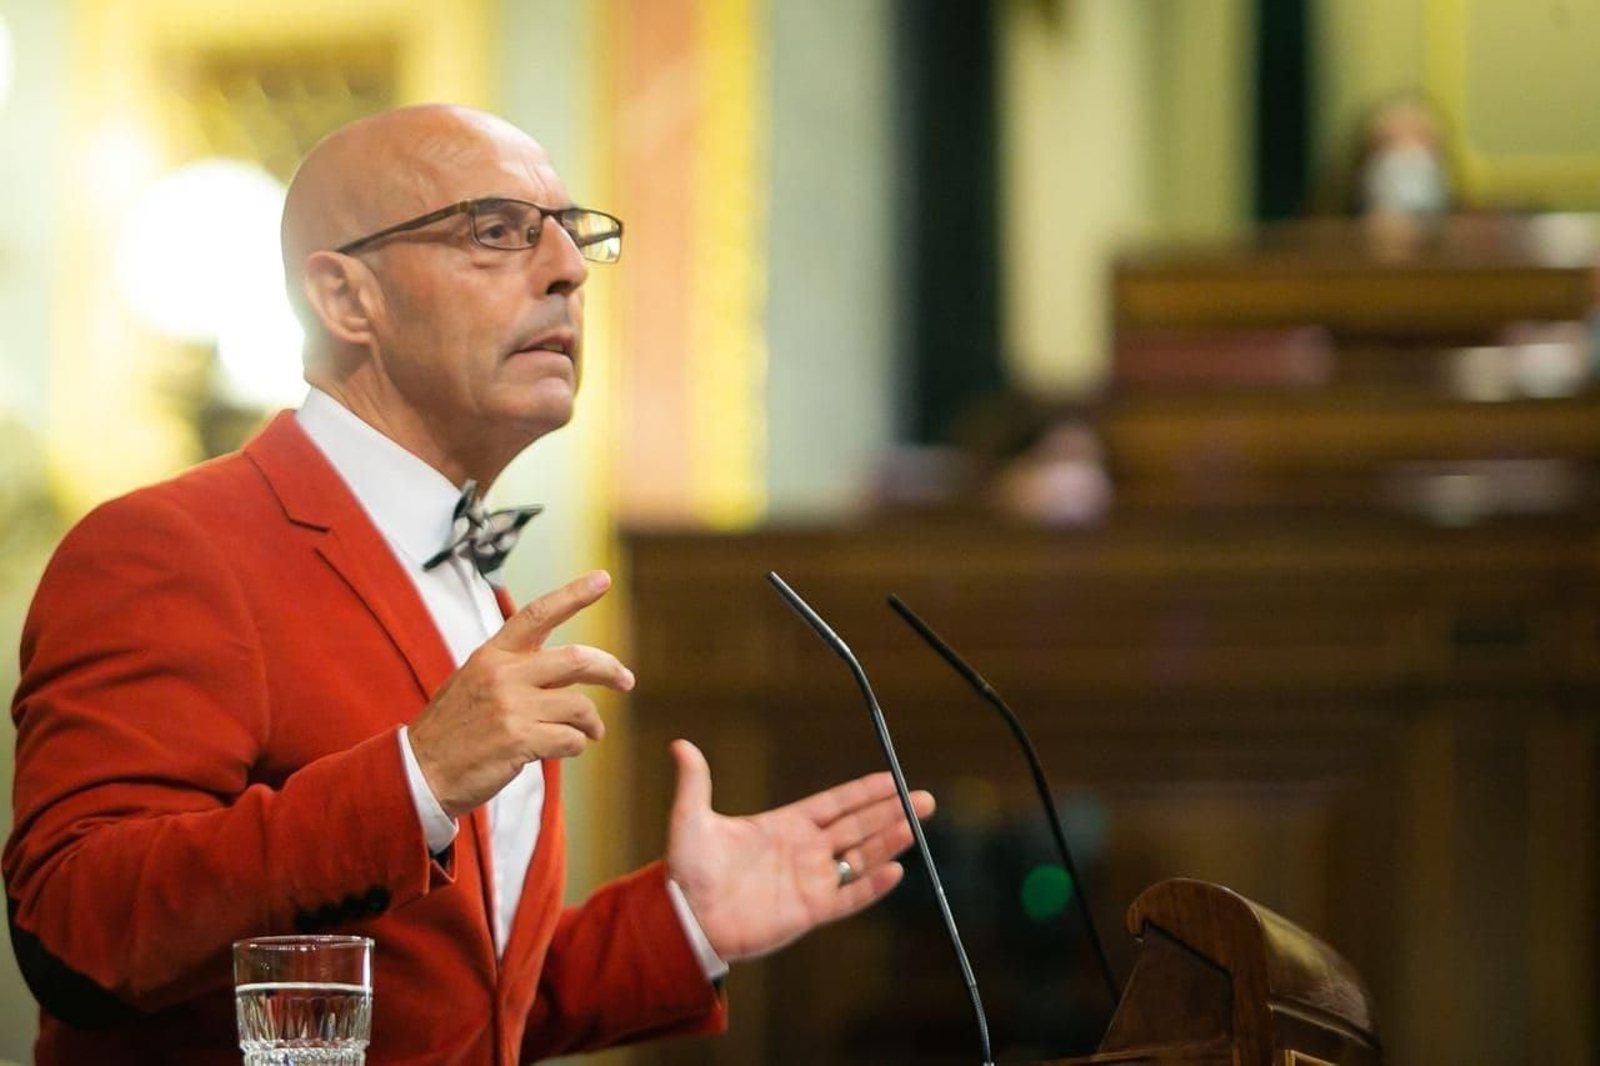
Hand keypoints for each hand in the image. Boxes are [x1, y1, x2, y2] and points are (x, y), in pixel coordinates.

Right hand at [409, 570, 632, 817]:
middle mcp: (504, 674)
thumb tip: (571, 670)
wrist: (420, 772)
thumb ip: (518, 670)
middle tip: (626, 680)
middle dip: (609, 669)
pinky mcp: (519, 740)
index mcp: (493, 654)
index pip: (538, 614)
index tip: (602, 579)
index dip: (574, 594)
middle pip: (576, 659)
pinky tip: (567, 749)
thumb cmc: (453, 729)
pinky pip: (571, 739)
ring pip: (579, 706)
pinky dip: (577, 745)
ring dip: (592, 722)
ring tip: (591, 732)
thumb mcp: (476, 683)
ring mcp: (512, 707)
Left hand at [664, 739, 934, 962]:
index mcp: (785, 826)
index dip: (864, 792)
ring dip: (888, 842)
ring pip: (860, 858)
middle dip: (891, 812)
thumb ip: (694, 783)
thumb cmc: (688, 871)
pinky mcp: (809, 911)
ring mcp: (809, 882)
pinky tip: (895, 871)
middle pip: (858, 827)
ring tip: (916, 825)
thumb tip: (680, 745)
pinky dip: (872, 886)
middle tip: (924, 799)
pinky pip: (849, 897)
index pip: (835, 804)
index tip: (892, 779)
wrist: (686, 918)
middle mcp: (804, 852)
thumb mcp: (691, 820)